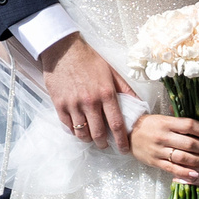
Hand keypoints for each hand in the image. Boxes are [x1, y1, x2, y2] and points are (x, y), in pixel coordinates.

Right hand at [38, 33, 134, 152]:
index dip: (121, 140)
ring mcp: (73, 104)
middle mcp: (90, 101)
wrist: (63, 49)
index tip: (124, 149)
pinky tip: (78, 129)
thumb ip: (125, 89)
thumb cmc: (89, 59)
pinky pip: (67, 126)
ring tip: (91, 138)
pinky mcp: (59, 104)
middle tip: (105, 144)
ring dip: (88, 139)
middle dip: (103, 143)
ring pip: (82, 132)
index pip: (116, 124)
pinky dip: (74, 131)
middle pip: (98, 133)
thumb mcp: (112, 72)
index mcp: (106, 93)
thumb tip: (139, 104)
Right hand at [130, 113, 198, 183]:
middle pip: (189, 143)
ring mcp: (158, 150)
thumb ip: (180, 123)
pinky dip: (185, 172)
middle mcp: (163, 136)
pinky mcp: (155, 162)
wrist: (127, 134)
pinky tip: (195, 174)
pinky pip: (172, 168)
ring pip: (183, 157)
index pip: (189, 125)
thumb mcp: (163, 119)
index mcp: (166, 123)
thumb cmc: (149, 126)